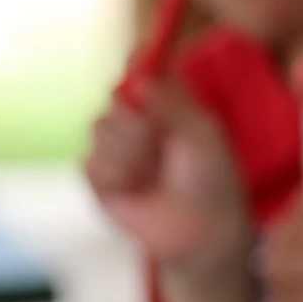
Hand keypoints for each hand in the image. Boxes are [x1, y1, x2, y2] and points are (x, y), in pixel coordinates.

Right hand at [86, 73, 251, 278]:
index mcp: (161, 107)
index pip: (136, 76)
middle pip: (113, 100)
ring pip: (100, 128)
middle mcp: (135, 123)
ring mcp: (115, 150)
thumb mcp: (204, 135)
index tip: (140, 80)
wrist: (203, 229)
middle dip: (136, 121)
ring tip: (153, 172)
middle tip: (158, 141)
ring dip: (130, 150)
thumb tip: (141, 79)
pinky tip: (135, 187)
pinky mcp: (99, 179)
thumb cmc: (212, 181)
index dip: (134, 73)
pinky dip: (116, 174)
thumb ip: (175, 104)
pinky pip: (91, 162)